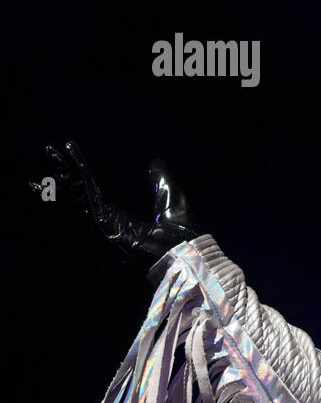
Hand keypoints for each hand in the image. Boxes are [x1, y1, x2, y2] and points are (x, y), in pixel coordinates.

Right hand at [31, 140, 202, 267]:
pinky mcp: (107, 227)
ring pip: (80, 196)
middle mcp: (109, 221)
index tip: (71, 155)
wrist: (188, 250)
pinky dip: (79, 187)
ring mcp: (106, 225)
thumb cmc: (182, 232)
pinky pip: (90, 202)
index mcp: (121, 217)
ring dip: (66, 177)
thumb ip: (161, 180)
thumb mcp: (170, 197)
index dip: (82, 174)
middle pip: (81, 193)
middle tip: (51, 152)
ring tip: (53, 156)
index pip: (94, 192)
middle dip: (66, 172)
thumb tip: (156, 160)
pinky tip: (69, 173)